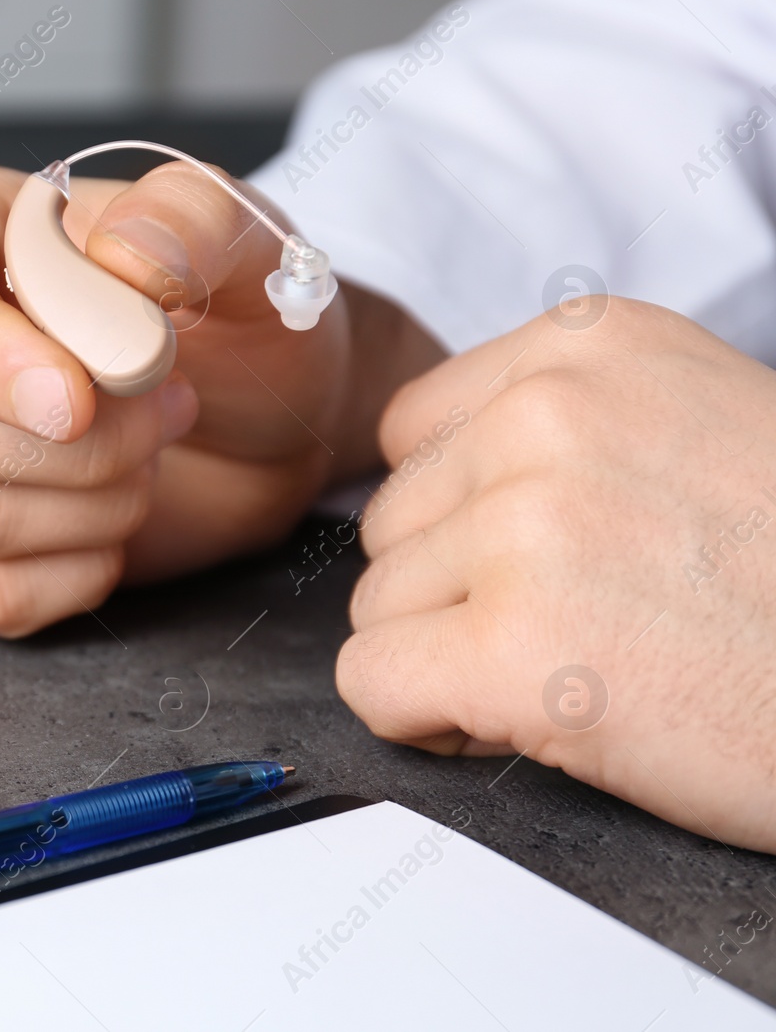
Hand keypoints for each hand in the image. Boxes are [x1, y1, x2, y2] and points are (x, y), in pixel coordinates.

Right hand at [0, 163, 441, 635]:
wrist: (258, 419)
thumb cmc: (229, 311)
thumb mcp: (241, 236)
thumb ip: (189, 217)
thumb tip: (120, 260)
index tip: (77, 398)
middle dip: (74, 441)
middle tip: (172, 406)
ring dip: (92, 501)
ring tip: (153, 452)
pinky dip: (78, 573)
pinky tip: (121, 523)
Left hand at [343, 296, 775, 851]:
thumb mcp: (696, 427)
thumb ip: (558, 431)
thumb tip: (429, 484)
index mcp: (590, 346)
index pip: (413, 432)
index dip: (461, 518)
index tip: (548, 559)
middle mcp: (546, 414)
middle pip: (390, 525)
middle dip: (459, 594)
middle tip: (586, 627)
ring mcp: (527, 524)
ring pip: (378, 608)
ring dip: (454, 659)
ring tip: (586, 669)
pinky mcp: (516, 645)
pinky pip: (371, 683)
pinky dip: (429, 720)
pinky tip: (536, 721)